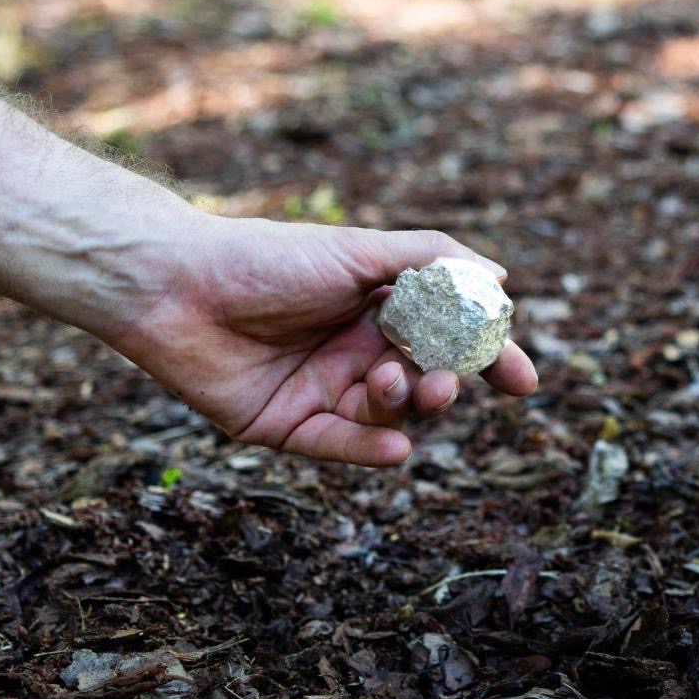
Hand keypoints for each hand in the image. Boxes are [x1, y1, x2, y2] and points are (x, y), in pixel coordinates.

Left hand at [113, 216, 538, 465]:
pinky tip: (398, 444)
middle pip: (424, 380)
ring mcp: (322, 391)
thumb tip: (500, 279)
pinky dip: (370, 448)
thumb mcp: (358, 250)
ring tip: (395, 383)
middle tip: (443, 383)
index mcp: (378, 308)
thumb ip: (431, 261)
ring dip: (405, 403)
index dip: (489, 360)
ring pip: (387, 412)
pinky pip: (339, 445)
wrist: (174, 284)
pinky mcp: (284, 425)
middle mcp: (355, 352)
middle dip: (446, 385)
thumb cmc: (266, 257)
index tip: (524, 381)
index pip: (449, 339)